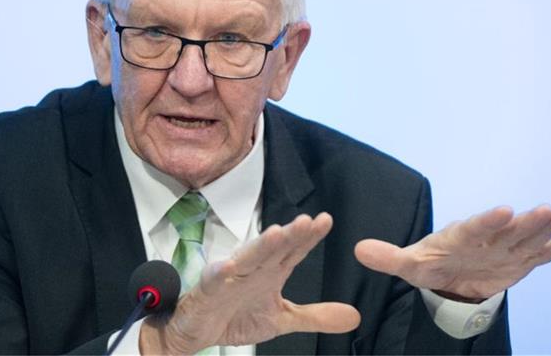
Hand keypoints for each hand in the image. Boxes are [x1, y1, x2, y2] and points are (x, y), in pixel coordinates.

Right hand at [140, 213, 360, 353]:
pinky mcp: (209, 289)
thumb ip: (315, 316)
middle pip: (274, 249)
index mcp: (271, 272)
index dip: (309, 237)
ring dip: (261, 246)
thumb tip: (355, 316)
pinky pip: (214, 279)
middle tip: (307, 221)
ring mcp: (231, 277)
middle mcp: (253, 269)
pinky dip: (220, 272)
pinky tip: (228, 265)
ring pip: (248, 258)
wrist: (196, 330)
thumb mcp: (282, 320)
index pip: (293, 251)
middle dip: (290, 235)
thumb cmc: (237, 315)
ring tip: (277, 233)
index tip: (326, 220)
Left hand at [354, 204, 550, 300]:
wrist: (448, 275)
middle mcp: (485, 239)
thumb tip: (358, 249)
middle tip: (546, 209)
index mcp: (460, 237)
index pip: (474, 228)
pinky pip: (538, 256)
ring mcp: (503, 249)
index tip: (504, 210)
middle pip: (507, 230)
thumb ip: (388, 258)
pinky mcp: (517, 261)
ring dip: (542, 229)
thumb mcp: (409, 265)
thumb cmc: (429, 264)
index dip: (488, 221)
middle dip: (525, 222)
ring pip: (525, 239)